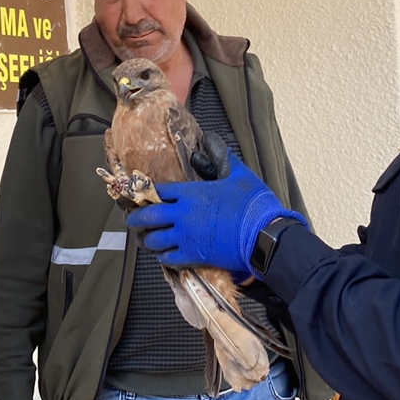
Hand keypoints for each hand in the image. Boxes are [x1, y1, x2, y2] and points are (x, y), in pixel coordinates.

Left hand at [126, 153, 306, 274]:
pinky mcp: (194, 256)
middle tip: (133, 219)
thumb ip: (220, 157)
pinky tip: (163, 253)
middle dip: (135, 218)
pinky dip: (161, 256)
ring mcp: (187, 237)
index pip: (158, 190)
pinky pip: (167, 259)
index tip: (140, 195)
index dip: (145, 193)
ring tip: (145, 237)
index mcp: (191, 193)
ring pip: (153, 240)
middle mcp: (183, 215)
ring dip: (146, 239)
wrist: (266, 236)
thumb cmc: (254, 205)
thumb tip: (209, 141)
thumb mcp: (238, 174)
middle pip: (147, 216)